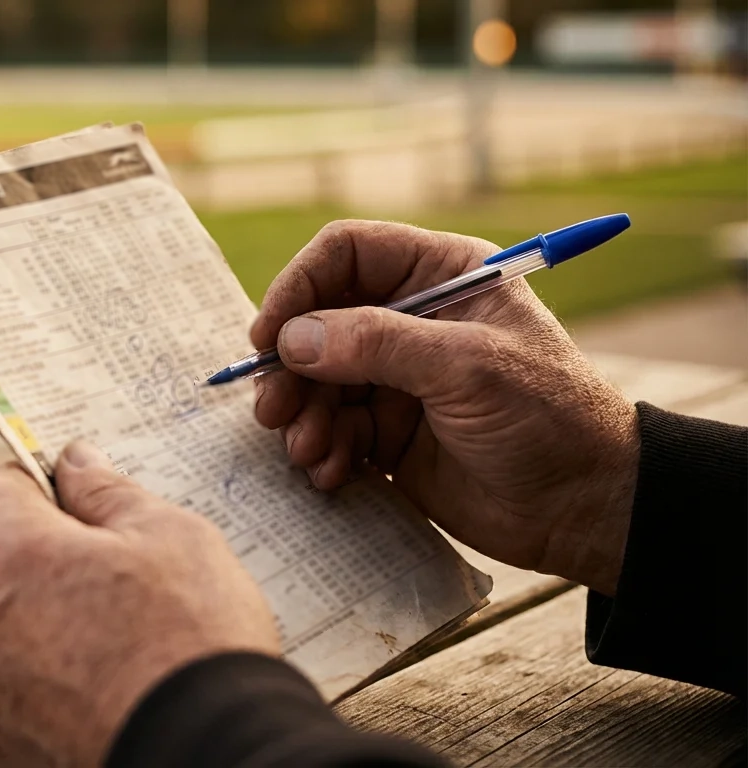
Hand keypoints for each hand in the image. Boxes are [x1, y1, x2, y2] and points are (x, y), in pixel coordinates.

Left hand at [0, 441, 279, 766]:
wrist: (209, 757)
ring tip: (131, 642)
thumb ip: (108, 492)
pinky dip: (60, 682)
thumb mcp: (170, 537)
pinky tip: (118, 687)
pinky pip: (25, 690)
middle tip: (127, 575)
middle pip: (3, 564)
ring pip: (15, 630)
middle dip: (54, 559)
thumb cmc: (193, 643)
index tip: (81, 495)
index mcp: (8, 558)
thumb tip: (76, 463)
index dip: (41, 482)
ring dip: (56, 622)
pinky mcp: (6, 744)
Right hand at [249, 220, 638, 595]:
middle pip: (317, 323)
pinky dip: (323, 450)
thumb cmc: (547, 418)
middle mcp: (412, 320)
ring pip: (316, 382)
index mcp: (441, 276)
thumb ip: (377, 344)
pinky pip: (332, 430)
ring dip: (303, 418)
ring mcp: (396, 378)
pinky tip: (334, 474)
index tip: (268, 337)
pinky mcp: (387, 432)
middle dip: (291, 369)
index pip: (346, 255)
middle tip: (273, 410)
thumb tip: (291, 338)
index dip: (299, 288)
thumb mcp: (467, 368)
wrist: (583, 508)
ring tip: (309, 452)